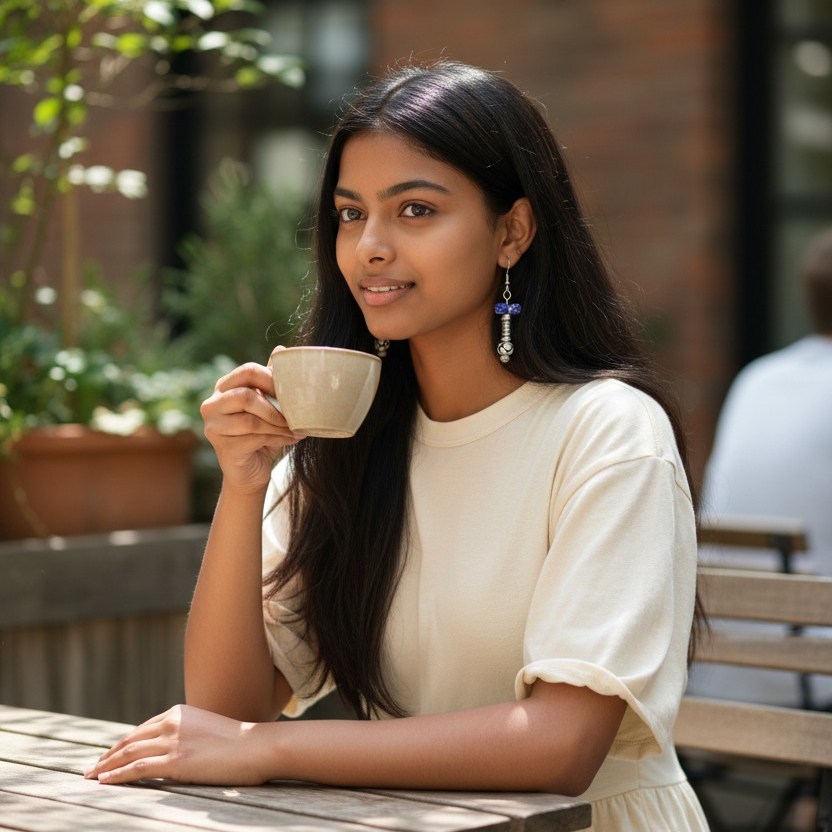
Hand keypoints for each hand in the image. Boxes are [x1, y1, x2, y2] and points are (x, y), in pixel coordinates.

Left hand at [84, 704, 273, 784]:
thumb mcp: (208, 730)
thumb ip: (189, 734)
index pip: (142, 729)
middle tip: (90, 768)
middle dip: (108, 755)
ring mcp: (173, 741)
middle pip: (130, 739)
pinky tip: (104, 781)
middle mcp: (172, 722)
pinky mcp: (175, 761)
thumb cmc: (240, 742)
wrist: (257, 746)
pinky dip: (117, 775)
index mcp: (179, 712)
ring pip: (129, 753)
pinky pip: (137, 768)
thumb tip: (179, 748)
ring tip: (90, 776)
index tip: (109, 755)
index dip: (122, 743)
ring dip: (105, 766)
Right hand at [200, 353, 303, 491]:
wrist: (251, 472)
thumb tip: (281, 349)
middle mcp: (212, 404)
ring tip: (297, 429)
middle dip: (276, 405)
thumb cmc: (261, 435)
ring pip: (252, 418)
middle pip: (246, 394)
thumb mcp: (268, 405)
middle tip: (297, 413)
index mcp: (223, 388)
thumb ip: (271, 380)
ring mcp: (213, 426)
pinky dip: (279, 437)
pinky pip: (256, 437)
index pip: (247, 370)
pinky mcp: (222, 446)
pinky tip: (292, 439)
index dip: (273, 379)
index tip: (293, 391)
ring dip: (280, 424)